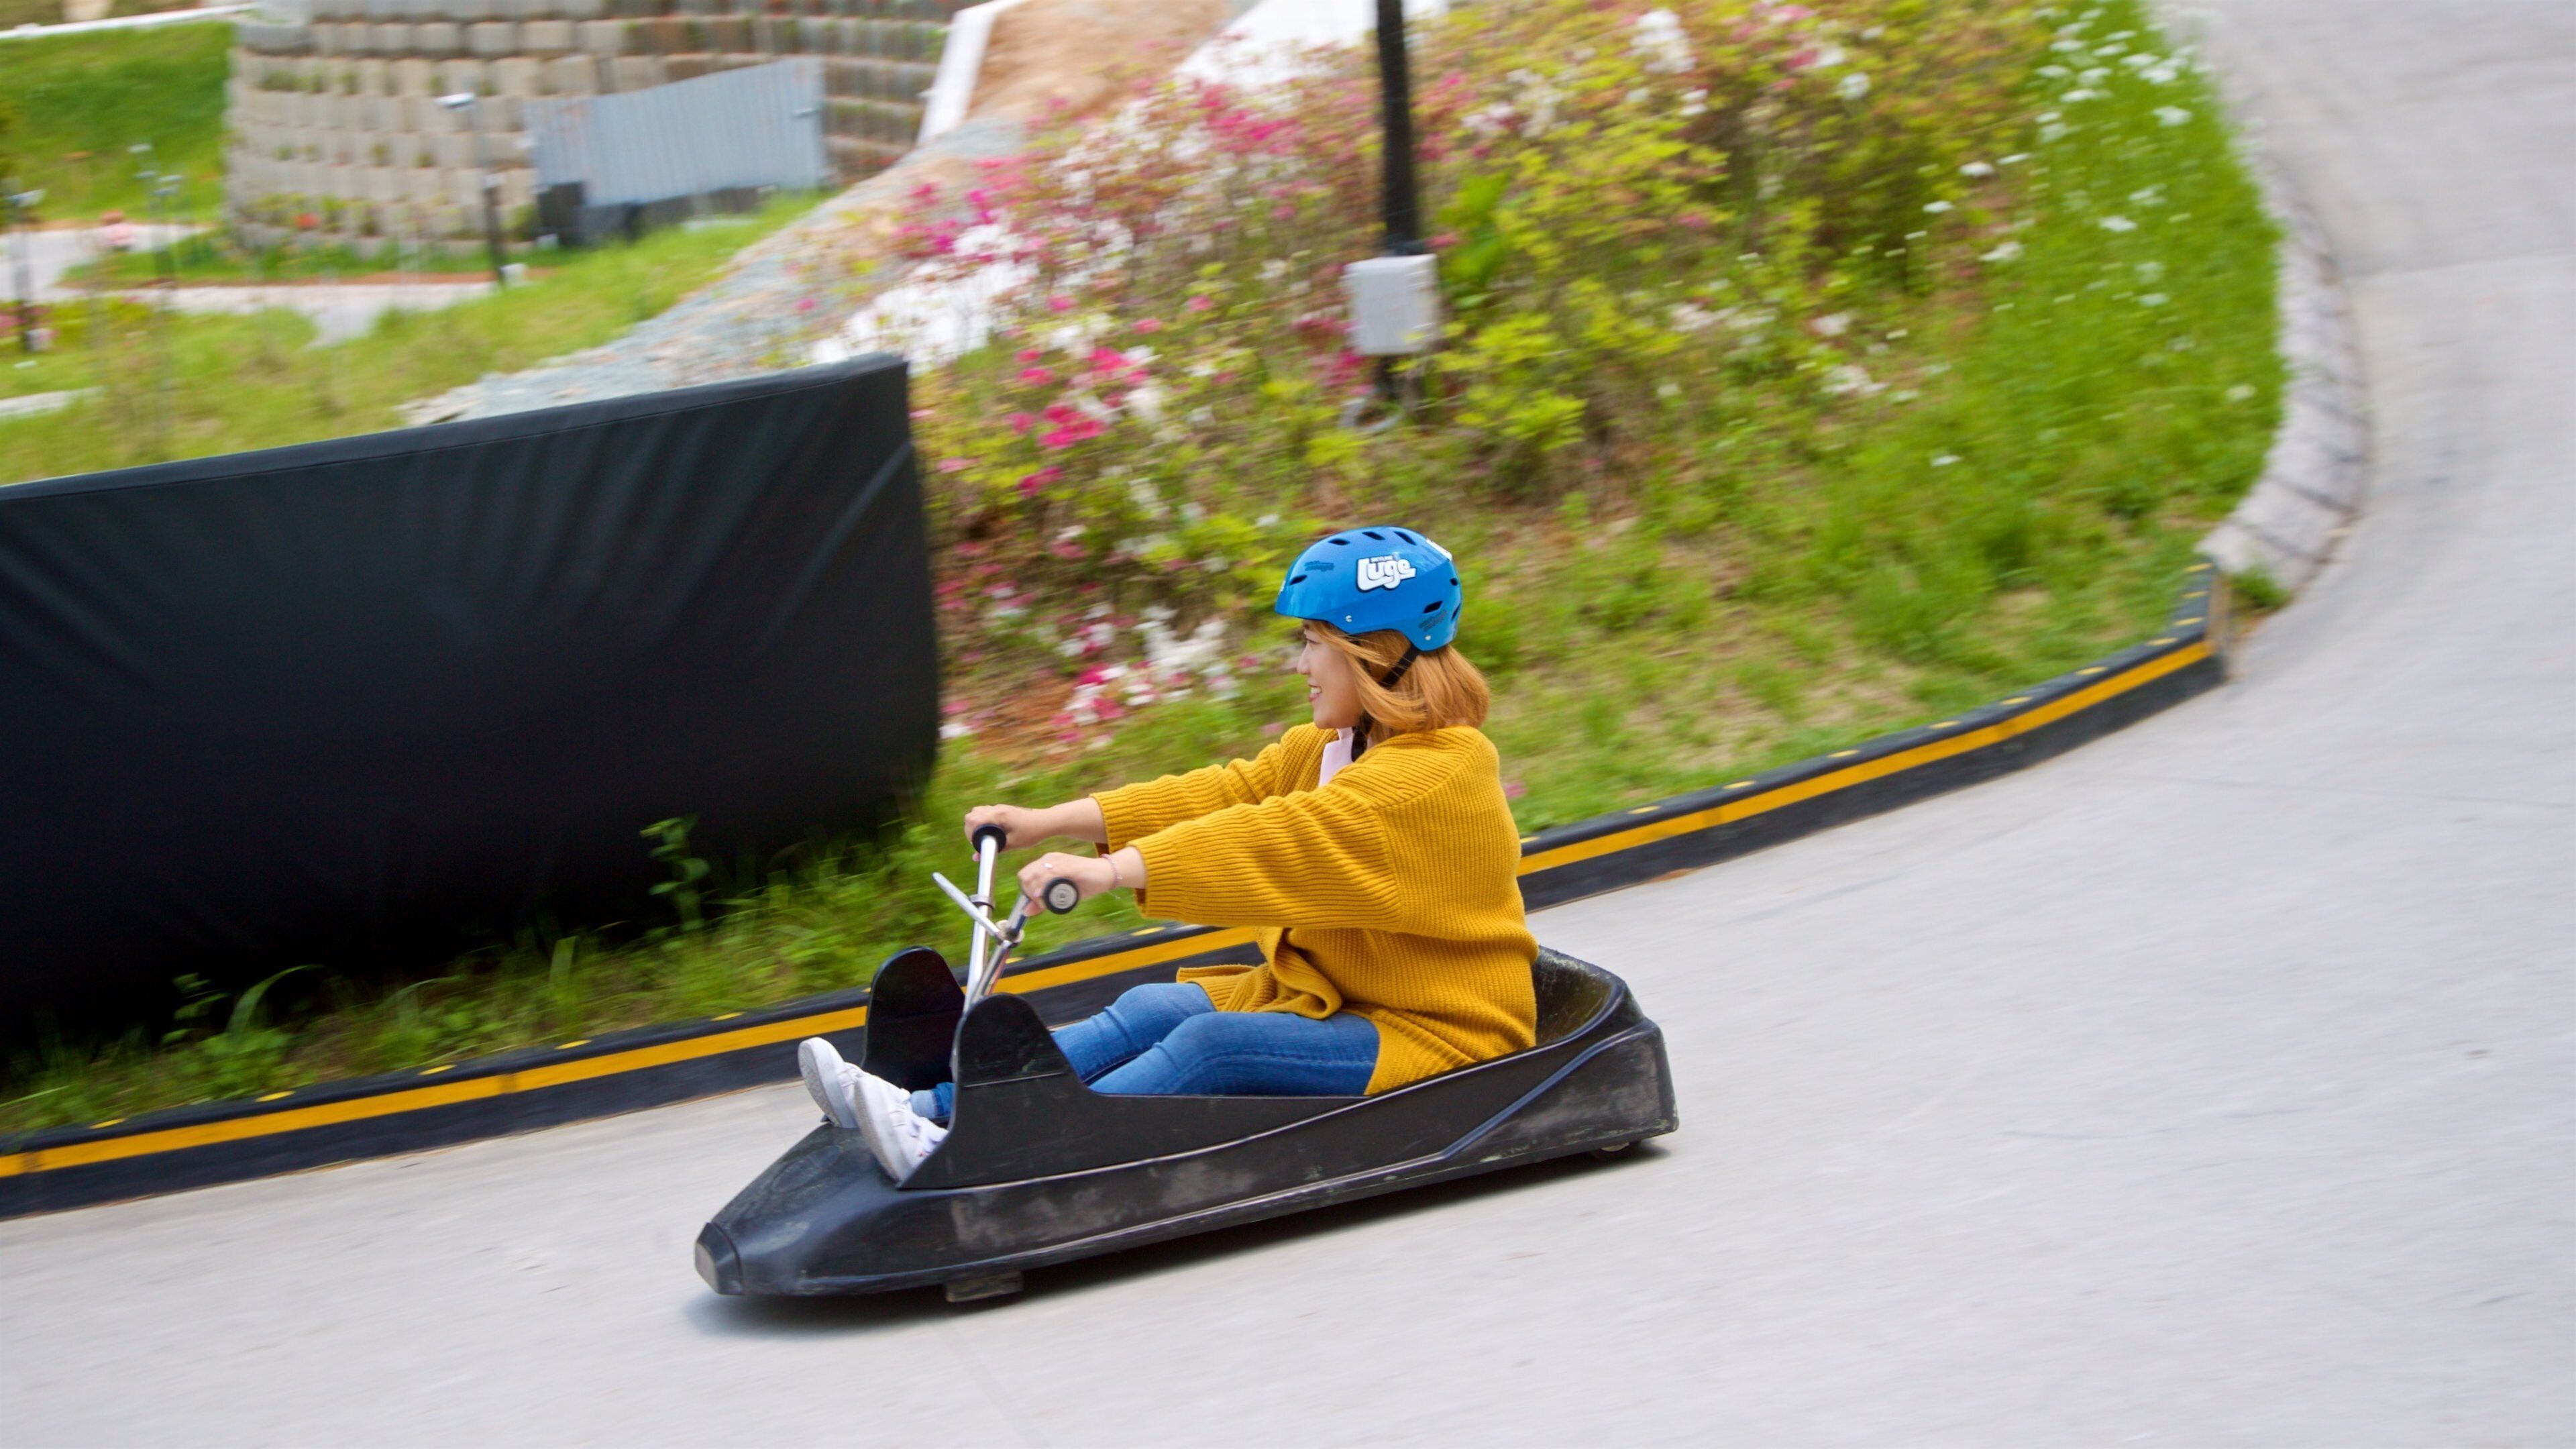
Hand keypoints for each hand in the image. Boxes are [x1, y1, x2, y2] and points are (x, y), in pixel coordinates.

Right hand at [964, 798, 1108, 849]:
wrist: (1047, 821)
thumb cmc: (1033, 832)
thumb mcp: (1013, 844)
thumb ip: (994, 849)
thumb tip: (976, 858)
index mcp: (998, 816)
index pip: (972, 820)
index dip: (969, 834)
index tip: (976, 844)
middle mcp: (997, 809)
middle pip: (971, 814)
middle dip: (970, 829)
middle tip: (978, 841)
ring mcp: (1000, 807)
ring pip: (977, 811)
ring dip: (976, 823)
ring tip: (983, 836)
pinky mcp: (1003, 809)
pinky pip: (986, 812)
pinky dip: (983, 820)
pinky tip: (990, 831)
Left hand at [1018, 851, 1117, 905]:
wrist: (1106, 874)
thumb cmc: (1086, 882)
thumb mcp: (1063, 894)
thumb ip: (1045, 901)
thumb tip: (1026, 911)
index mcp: (1047, 862)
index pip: (1024, 874)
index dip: (1025, 890)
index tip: (1036, 901)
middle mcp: (1050, 859)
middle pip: (1025, 875)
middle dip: (1027, 892)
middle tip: (1040, 903)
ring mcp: (1059, 861)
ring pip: (1035, 875)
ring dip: (1034, 892)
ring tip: (1044, 902)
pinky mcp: (1068, 866)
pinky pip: (1049, 874)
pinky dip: (1042, 886)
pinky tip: (1042, 894)